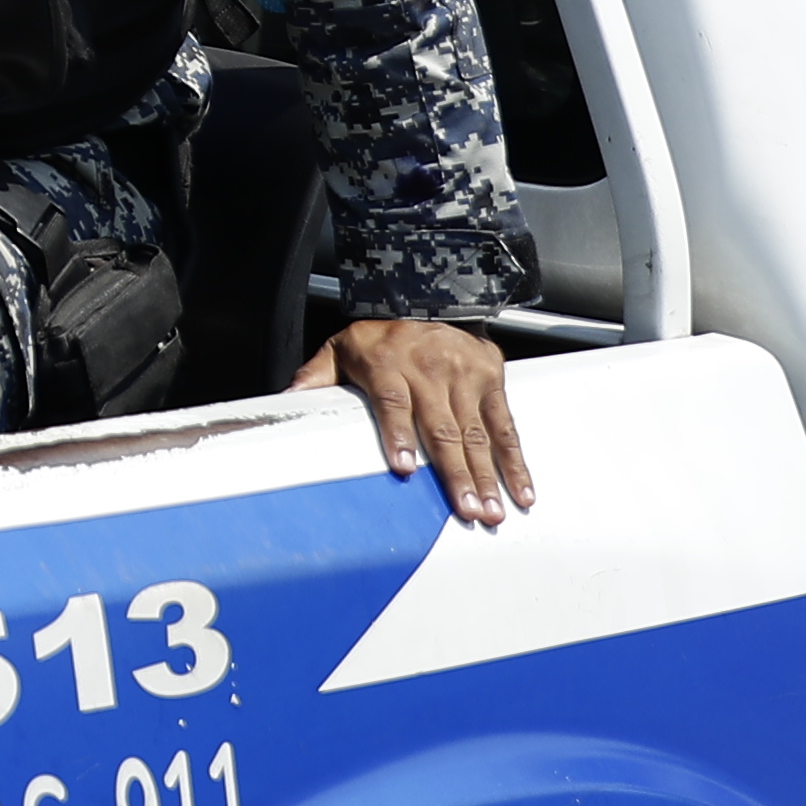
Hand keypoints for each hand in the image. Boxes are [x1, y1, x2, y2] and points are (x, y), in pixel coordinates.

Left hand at [293, 316, 533, 526]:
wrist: (425, 295)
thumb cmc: (377, 338)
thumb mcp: (339, 349)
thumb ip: (315, 378)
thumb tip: (284, 404)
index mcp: (387, 363)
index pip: (392, 401)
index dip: (397, 435)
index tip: (402, 468)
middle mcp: (429, 368)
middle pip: (442, 427)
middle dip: (455, 473)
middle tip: (464, 510)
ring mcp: (464, 373)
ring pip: (476, 432)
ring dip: (486, 475)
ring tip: (491, 510)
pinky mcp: (490, 377)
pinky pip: (505, 424)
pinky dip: (515, 460)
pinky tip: (521, 490)